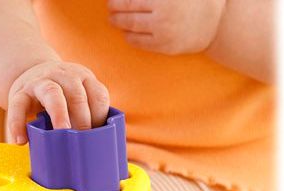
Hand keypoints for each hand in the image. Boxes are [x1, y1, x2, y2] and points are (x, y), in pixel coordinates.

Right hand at [7, 61, 109, 144]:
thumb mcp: (77, 97)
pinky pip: (18, 106)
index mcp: (83, 79)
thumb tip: (100, 148)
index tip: (98, 137)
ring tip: (61, 133)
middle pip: (77, 95)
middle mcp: (64, 75)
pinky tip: (21, 140)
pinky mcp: (20, 92)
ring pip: (52, 93)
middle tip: (83, 140)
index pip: (98, 95)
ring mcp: (40, 82)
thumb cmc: (60, 96)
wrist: (30, 75)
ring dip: (59, 114)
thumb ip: (87, 114)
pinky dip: (18, 123)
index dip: (100, 117)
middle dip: (82, 119)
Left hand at [108, 0, 225, 54]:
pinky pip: (139, 42)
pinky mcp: (165, 46)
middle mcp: (164, 13)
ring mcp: (164, 31)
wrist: (219, 24)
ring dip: (118, 22)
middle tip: (110, 7)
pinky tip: (127, 32)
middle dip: (114, 8)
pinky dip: (129, 36)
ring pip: (131, 26)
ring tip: (113, 19)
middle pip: (127, 9)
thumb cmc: (198, 0)